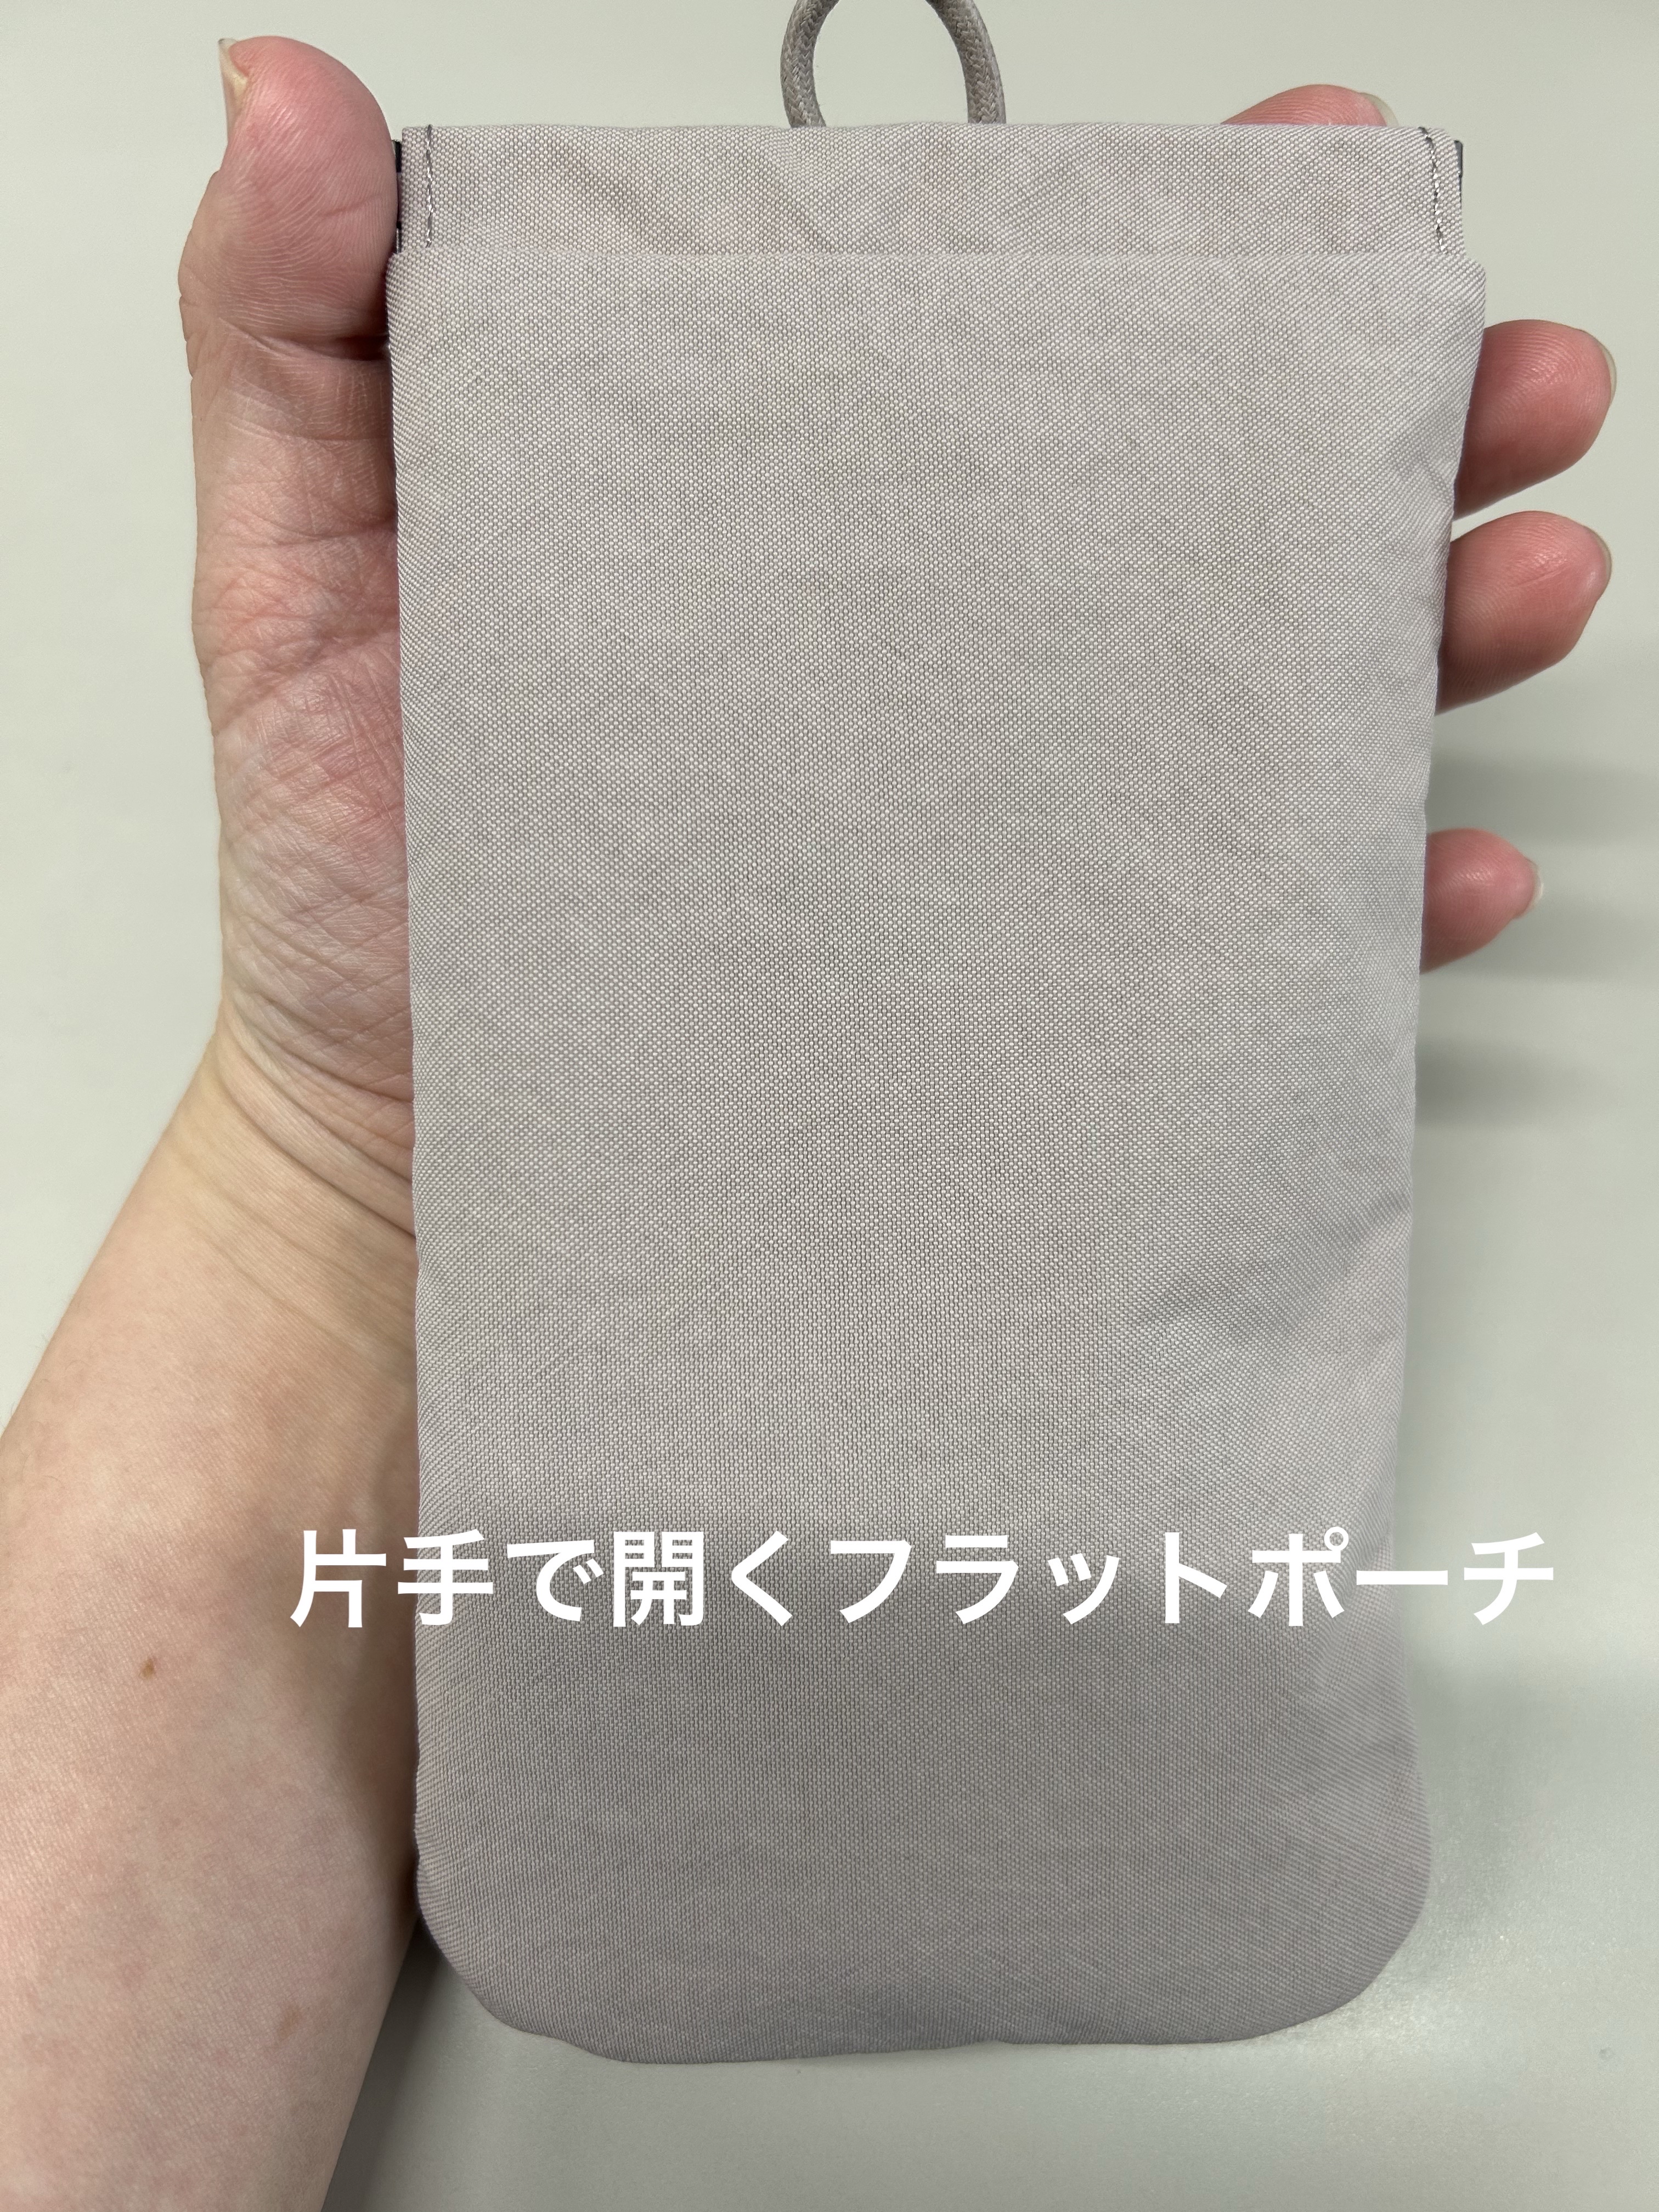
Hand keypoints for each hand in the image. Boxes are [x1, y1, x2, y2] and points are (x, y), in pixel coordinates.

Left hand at [180, 49, 1613, 1200]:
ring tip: (1518, 580)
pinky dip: (1350, 917)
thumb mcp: (290, 581)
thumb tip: (288, 89)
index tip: (1310, 179)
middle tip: (1500, 378)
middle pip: (1183, 514)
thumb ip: (294, 333)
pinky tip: (1432, 881)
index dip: (1177, 255)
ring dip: (1423, 637)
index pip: (1006, 347)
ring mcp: (987, 841)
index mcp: (794, 525)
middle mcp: (920, 669)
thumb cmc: (346, 892)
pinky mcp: (1015, 1005)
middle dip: (1379, 429)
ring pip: (1248, 713)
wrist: (397, 1166)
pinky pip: (1220, 952)